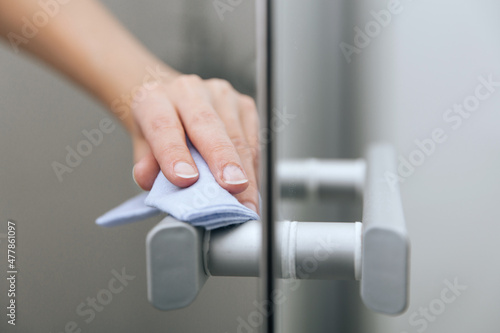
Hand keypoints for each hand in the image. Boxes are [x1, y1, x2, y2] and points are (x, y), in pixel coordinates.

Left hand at [131, 75, 259, 212]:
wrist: (173, 101)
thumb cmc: (158, 126)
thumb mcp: (142, 145)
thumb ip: (145, 163)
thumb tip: (148, 179)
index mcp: (156, 98)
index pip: (164, 126)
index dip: (174, 153)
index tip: (186, 180)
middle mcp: (189, 91)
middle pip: (207, 125)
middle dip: (223, 159)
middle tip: (232, 187)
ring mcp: (220, 95)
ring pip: (237, 136)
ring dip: (245, 173)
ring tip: (247, 202)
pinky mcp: (244, 105)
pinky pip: (253, 141)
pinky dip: (254, 169)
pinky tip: (253, 189)